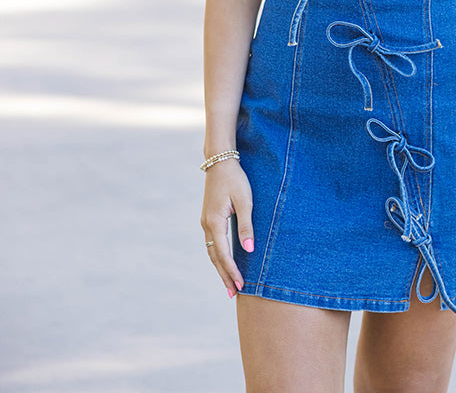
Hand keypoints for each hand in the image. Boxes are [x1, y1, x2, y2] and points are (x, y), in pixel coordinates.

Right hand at [200, 160, 253, 297]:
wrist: (220, 162)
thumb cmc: (235, 179)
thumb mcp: (245, 201)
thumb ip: (246, 226)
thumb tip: (249, 250)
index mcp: (214, 222)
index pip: (223, 254)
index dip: (232, 271)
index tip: (241, 286)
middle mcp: (207, 225)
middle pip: (215, 257)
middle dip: (224, 276)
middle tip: (233, 294)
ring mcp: (206, 222)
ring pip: (212, 251)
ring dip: (221, 268)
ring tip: (230, 284)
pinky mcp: (209, 219)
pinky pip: (213, 243)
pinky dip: (219, 256)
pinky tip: (224, 263)